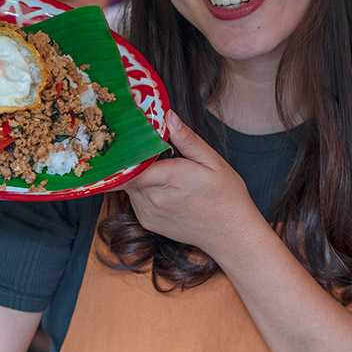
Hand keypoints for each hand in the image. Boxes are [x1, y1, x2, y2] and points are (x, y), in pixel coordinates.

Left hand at [121, 110, 260, 256]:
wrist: (231, 234)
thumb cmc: (226, 196)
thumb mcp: (213, 161)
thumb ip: (187, 139)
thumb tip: (168, 117)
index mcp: (170, 178)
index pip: (129, 167)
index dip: (120, 153)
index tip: (120, 140)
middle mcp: (154, 198)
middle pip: (128, 171)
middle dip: (134, 157)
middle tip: (146, 145)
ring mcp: (148, 212)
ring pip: (130, 183)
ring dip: (139, 173)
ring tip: (160, 167)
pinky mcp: (147, 221)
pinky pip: (135, 197)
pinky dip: (142, 187)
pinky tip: (162, 185)